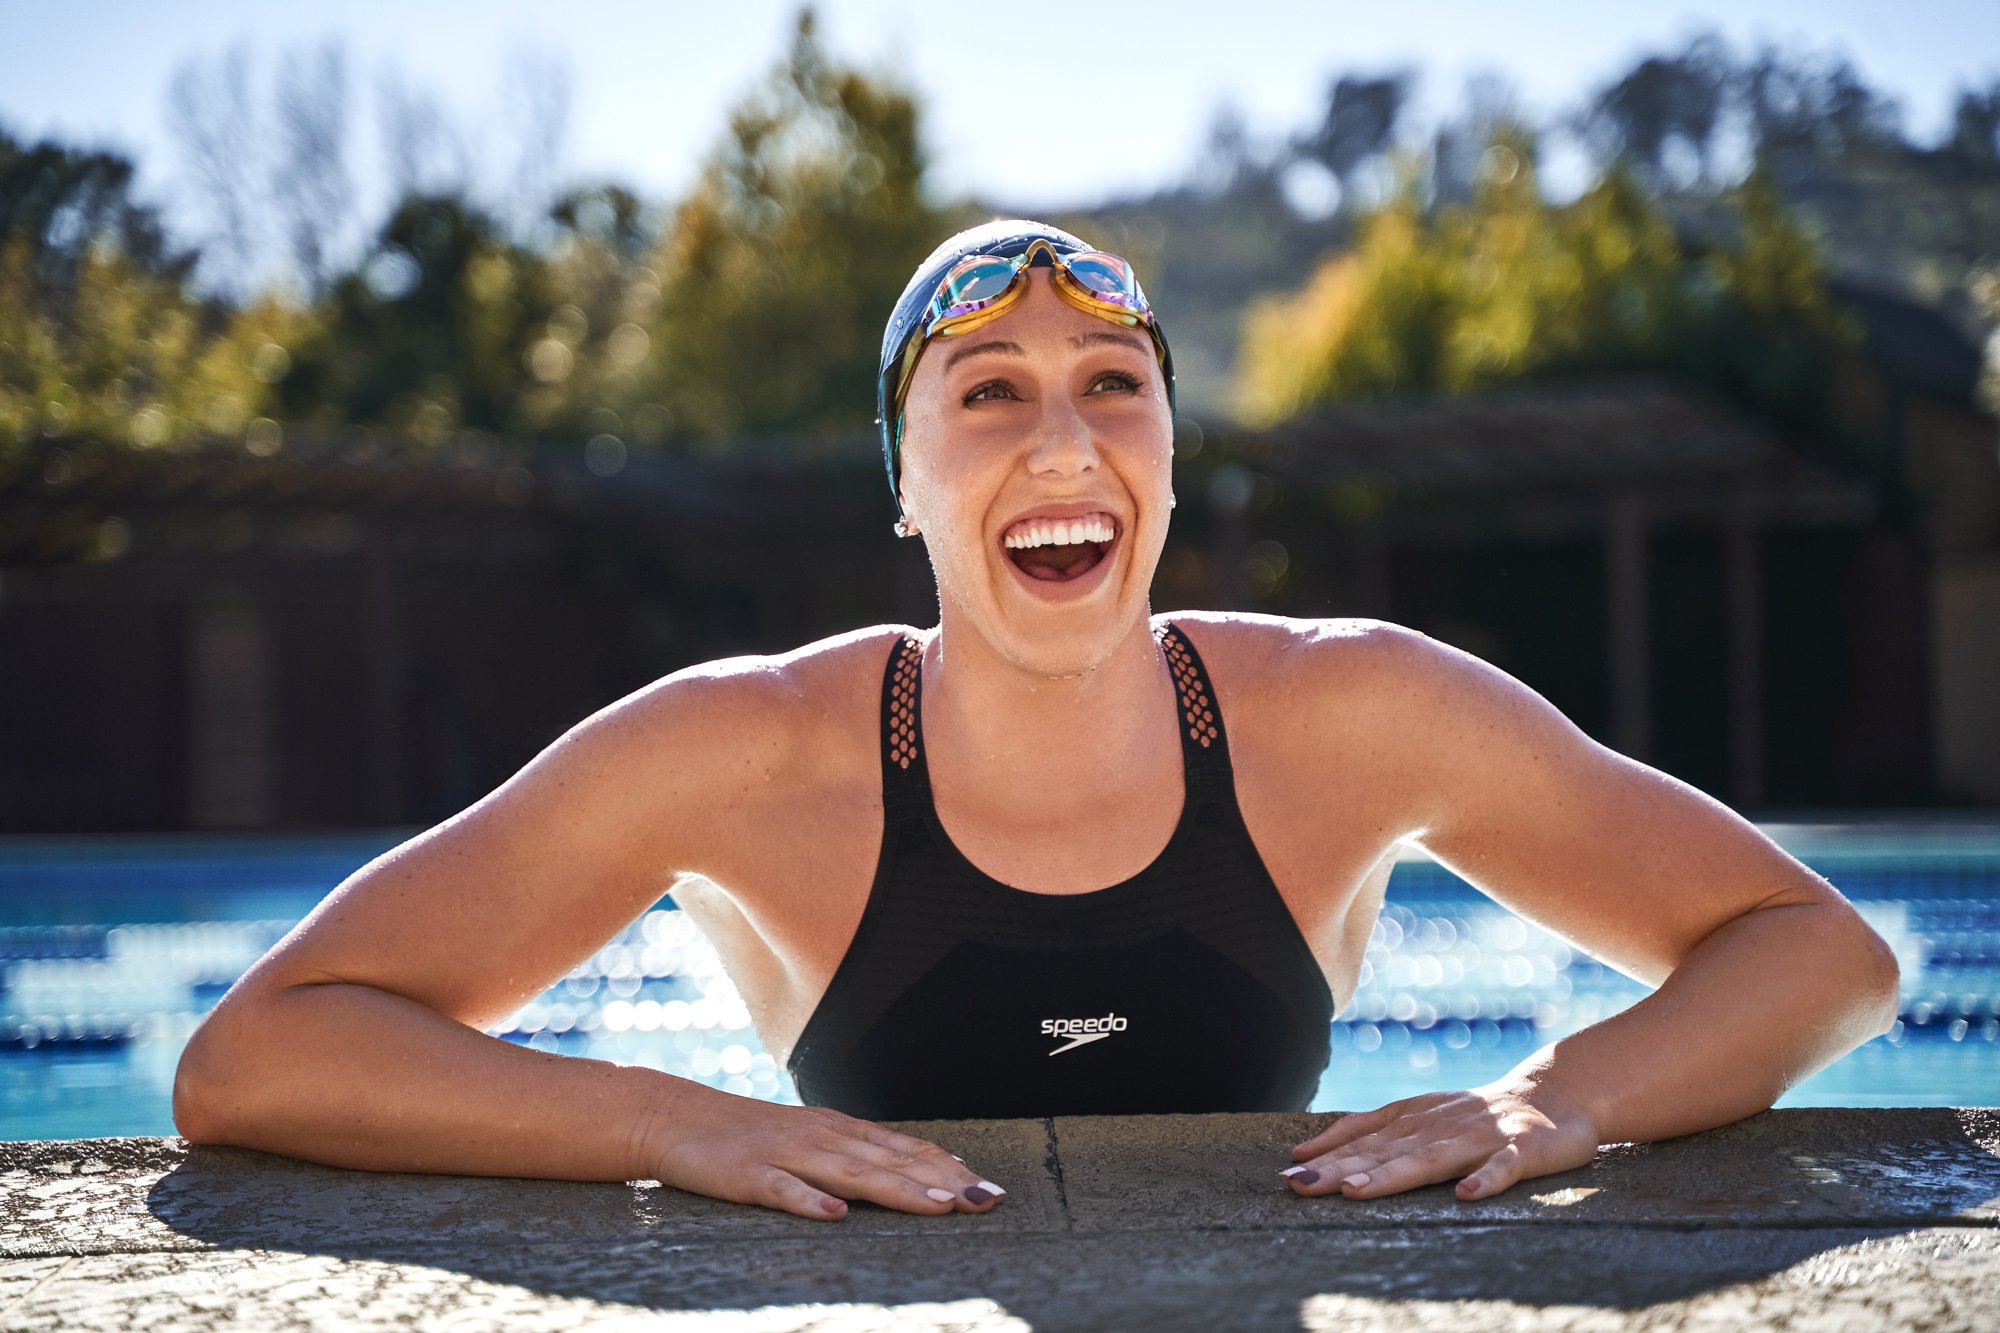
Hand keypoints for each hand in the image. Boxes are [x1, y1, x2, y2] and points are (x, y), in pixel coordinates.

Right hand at [641, 1079, 1006, 1221]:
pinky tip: (834, 1215)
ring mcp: (784, 1153)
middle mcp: (821, 1137)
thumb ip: (856, 1157)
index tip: (990, 1189)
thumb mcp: (810, 1140)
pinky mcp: (747, 1175)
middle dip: (943, 1181)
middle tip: (986, 1201)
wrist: (676, 1116)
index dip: (950, 1168)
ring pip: (850, 1172)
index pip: (907, 1148)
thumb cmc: (749, 1135)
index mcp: (839, 1130)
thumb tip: (914, 1177)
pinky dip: (808, 1201)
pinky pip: (781, 1190)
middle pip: (891, 1160)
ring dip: (898, 1189)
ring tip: (938, 1207)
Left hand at [1279, 1081, 1598, 1201]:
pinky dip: (1486, 1179)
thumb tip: (1302, 1154)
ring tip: (1356, 1191)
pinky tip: (1466, 1196)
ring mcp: (1479, 1137)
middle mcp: (1439, 1126)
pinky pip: (1503, 1167)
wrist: (1554, 1095)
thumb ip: (1366, 1134)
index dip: (1325, 1155)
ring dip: (1392, 1174)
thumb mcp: (1416, 1118)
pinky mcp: (1522, 1150)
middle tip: (1300, 1185)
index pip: (1362, 1139)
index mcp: (1414, 1119)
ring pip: (1431, 1158)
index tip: (1288, 1172)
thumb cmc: (1475, 1115)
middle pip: (1383, 1151)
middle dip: (1340, 1169)